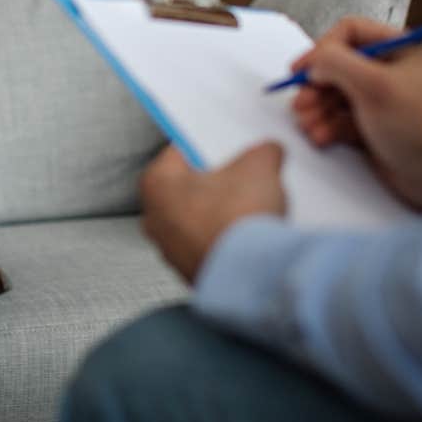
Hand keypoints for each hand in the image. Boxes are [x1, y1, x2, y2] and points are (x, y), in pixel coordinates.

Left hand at [140, 143, 286, 282]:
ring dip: (223, 210)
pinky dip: (227, 237)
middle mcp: (154, 218)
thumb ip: (261, 152)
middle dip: (218, 180)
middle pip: (190, 185)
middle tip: (244, 174)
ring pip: (199, 216)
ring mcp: (170, 248)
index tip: (227, 144)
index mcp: (155, 183)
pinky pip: (210, 243)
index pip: (181, 150)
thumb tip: (267, 152)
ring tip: (251, 205)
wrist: (252, 278)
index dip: (210, 143)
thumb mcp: (258, 167)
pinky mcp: (191, 271)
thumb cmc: (237, 221)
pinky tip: (250, 234)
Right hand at [290, 16, 421, 208]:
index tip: (301, 70)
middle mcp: (392, 71)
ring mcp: (382, 101)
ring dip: (316, 110)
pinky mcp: (374, 127)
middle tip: (301, 103)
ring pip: (334, 96)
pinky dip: (325, 127)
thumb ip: (336, 64)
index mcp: (402, 49)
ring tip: (308, 124)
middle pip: (338, 66)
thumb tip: (313, 64)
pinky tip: (321, 136)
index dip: (322, 49)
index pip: (350, 32)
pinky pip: (339, 121)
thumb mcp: (377, 86)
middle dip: (315, 86)